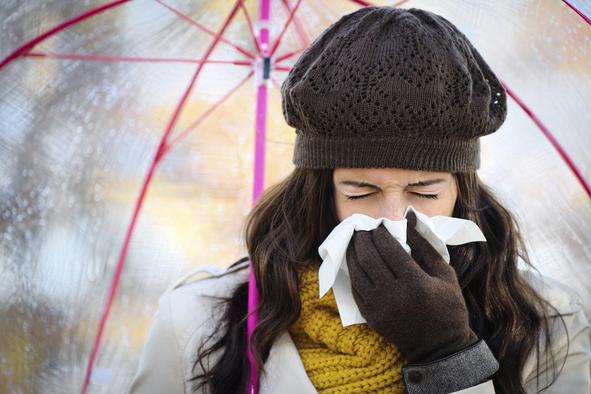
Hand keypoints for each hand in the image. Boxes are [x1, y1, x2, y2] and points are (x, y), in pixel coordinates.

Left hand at [345, 211, 478, 362]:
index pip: (389, 249)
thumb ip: (425, 245)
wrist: (439, 347)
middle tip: (362, 229)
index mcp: (415, 283)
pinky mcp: (371, 317)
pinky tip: (355, 262)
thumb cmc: (448, 307)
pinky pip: (355, 289)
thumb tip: (409, 218)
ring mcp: (379, 307)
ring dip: (353, 253)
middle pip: (369, 258)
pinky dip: (353, 272)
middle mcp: (394, 295)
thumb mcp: (445, 274)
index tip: (378, 225)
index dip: (380, 234)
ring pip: (357, 273)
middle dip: (363, 239)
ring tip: (355, 241)